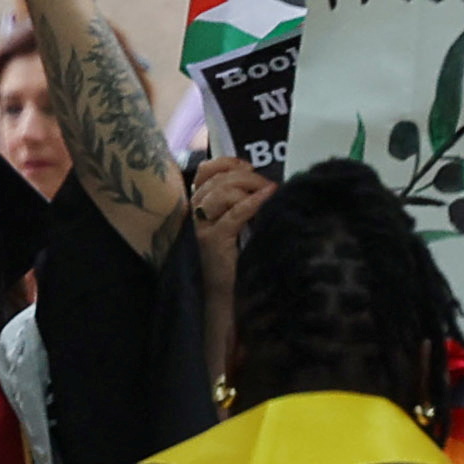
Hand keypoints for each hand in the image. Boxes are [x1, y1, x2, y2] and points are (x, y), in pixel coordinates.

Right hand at [190, 158, 275, 296]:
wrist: (228, 299)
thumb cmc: (235, 264)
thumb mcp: (235, 227)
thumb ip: (237, 204)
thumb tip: (260, 182)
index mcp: (197, 209)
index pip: (204, 173)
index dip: (226, 163)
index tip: (248, 167)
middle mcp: (194, 216)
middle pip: (217, 180)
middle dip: (246, 176)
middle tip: (266, 184)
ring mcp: (201, 229)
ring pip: (222, 192)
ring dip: (249, 187)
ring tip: (267, 193)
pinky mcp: (213, 242)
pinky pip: (234, 214)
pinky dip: (253, 202)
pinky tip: (268, 198)